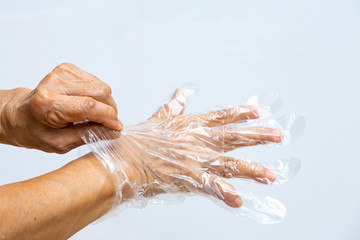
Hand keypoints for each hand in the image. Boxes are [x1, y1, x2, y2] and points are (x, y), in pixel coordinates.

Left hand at [0, 63, 121, 152]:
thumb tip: (114, 131)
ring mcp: (61, 73)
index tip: (117, 127)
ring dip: (105, 103)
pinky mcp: (68, 69)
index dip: (108, 117)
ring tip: (95, 115)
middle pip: (100, 92)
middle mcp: (54, 84)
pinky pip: (96, 82)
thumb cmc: (37, 131)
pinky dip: (99, 95)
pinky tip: (88, 104)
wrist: (21, 114)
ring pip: (101, 86)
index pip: (89, 106)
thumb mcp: (60, 143)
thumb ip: (88, 135)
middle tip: (107, 124)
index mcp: (49, 104)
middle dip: (110, 110)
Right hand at [88, 88, 282, 207]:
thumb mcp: (156, 120)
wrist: (122, 161)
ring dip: (252, 169)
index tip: (259, 111)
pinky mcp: (188, 179)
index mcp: (189, 125)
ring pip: (229, 164)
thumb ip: (172, 108)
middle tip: (279, 135)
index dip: (242, 113)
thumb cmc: (136, 142)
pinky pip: (211, 188)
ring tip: (271, 174)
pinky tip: (239, 200)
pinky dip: (226, 194)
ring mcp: (194, 160)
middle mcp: (197, 141)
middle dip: (258, 136)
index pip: (222, 117)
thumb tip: (181, 94)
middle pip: (233, 137)